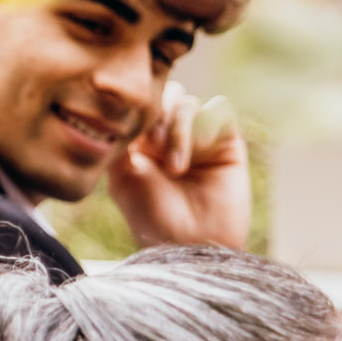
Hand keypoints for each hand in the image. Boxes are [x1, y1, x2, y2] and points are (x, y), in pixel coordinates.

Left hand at [108, 84, 250, 251]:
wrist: (192, 245)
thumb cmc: (154, 219)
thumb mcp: (123, 180)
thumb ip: (119, 143)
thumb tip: (115, 111)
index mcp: (143, 142)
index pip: (140, 105)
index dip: (135, 113)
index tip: (132, 140)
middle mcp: (171, 136)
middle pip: (164, 94)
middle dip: (156, 115)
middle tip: (152, 146)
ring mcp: (200, 137)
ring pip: (187, 102)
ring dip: (177, 129)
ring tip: (175, 167)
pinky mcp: (227, 142)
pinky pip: (218, 109)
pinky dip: (204, 125)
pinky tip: (197, 155)